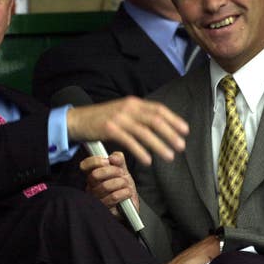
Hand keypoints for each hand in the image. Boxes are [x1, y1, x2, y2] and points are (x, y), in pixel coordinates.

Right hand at [66, 96, 188, 165]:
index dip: (174, 119)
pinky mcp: (109, 129)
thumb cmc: (102, 119)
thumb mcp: (122, 112)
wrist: (77, 120)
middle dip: (170, 133)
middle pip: (155, 120)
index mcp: (133, 103)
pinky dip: (140, 151)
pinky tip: (148, 160)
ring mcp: (119, 118)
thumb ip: (139, 116)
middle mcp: (128, 108)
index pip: (159, 109)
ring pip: (144, 131)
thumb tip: (159, 126)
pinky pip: (129, 141)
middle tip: (181, 146)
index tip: (185, 130)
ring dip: (159, 145)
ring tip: (169, 156)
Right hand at [80, 152, 138, 218]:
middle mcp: (92, 187)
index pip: (85, 166)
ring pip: (105, 186)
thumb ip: (118, 160)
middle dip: (112, 171)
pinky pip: (114, 197)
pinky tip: (127, 192)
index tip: (107, 161)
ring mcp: (97, 199)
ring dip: (121, 182)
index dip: (95, 161)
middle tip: (121, 172)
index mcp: (93, 175)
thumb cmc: (123, 186)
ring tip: (126, 184)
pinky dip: (125, 192)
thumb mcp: (122, 170)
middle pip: (95, 175)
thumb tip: (113, 157)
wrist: (131, 203)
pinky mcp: (105, 209)